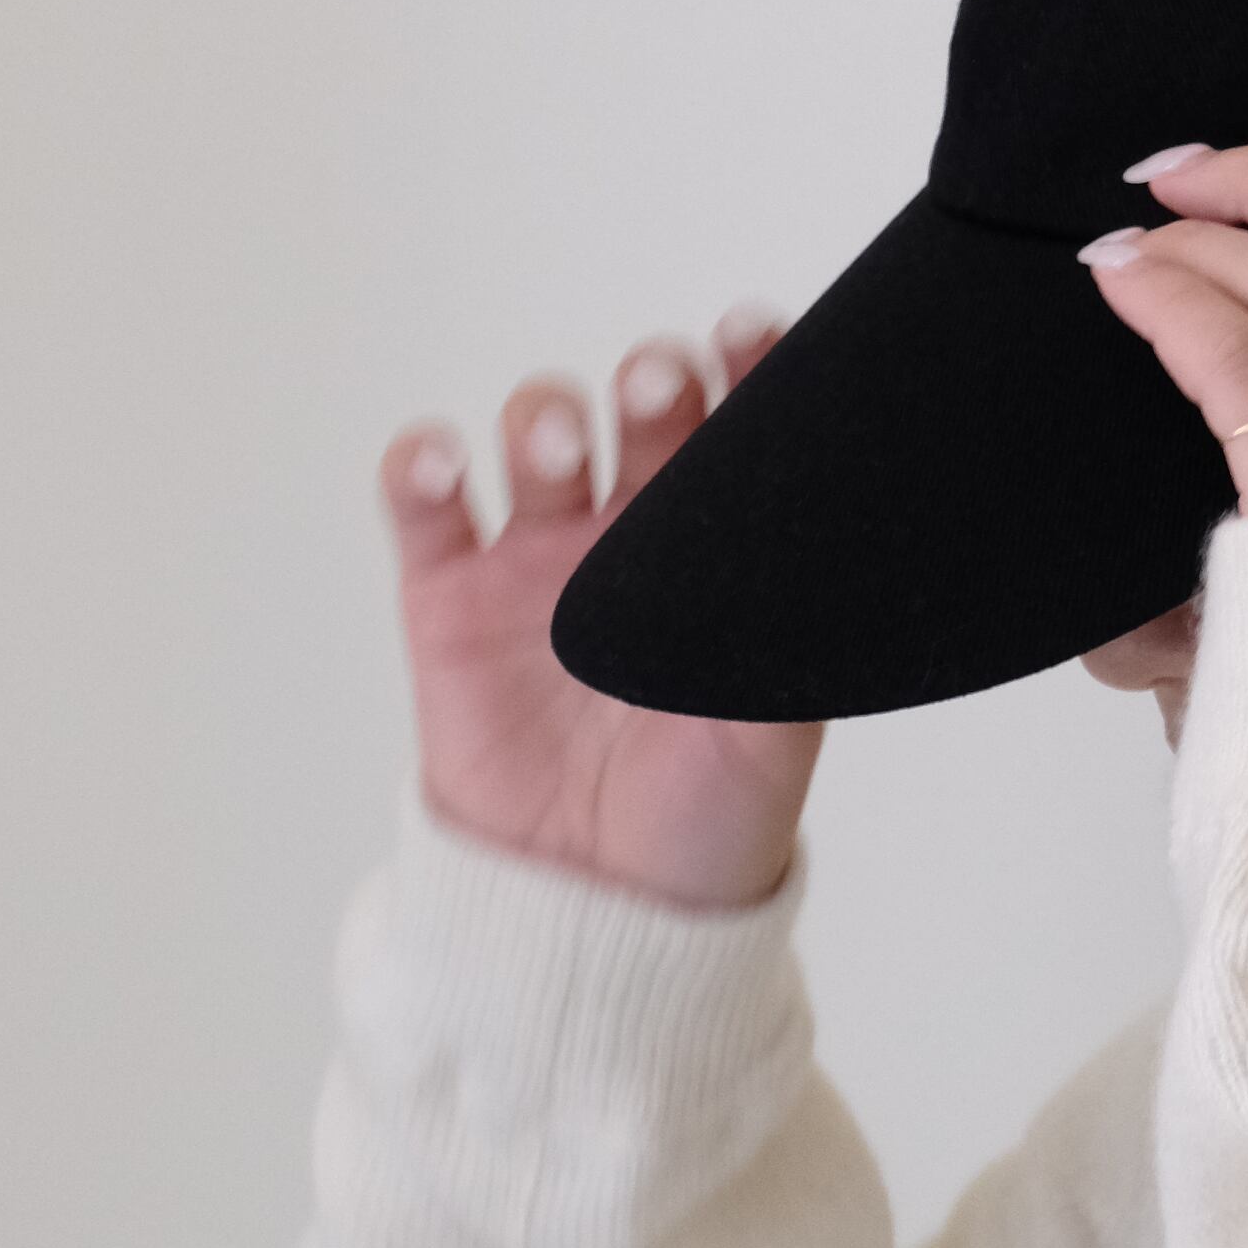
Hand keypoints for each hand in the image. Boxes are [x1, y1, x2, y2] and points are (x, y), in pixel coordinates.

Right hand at [378, 310, 825, 911]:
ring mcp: (537, 557)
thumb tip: (825, 554)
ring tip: (559, 444)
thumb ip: (793, 636)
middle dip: (650, 386)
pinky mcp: (449, 598)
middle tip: (662, 386)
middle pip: (640, 416)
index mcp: (722, 549)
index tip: (761, 337)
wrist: (596, 910)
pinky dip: (422, 467)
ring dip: (544, 417)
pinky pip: (427, 507)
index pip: (741, 435)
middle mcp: (633, 531)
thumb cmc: (705, 815)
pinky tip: (441, 464)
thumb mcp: (775, 736)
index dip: (750, 373)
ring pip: (537, 439)